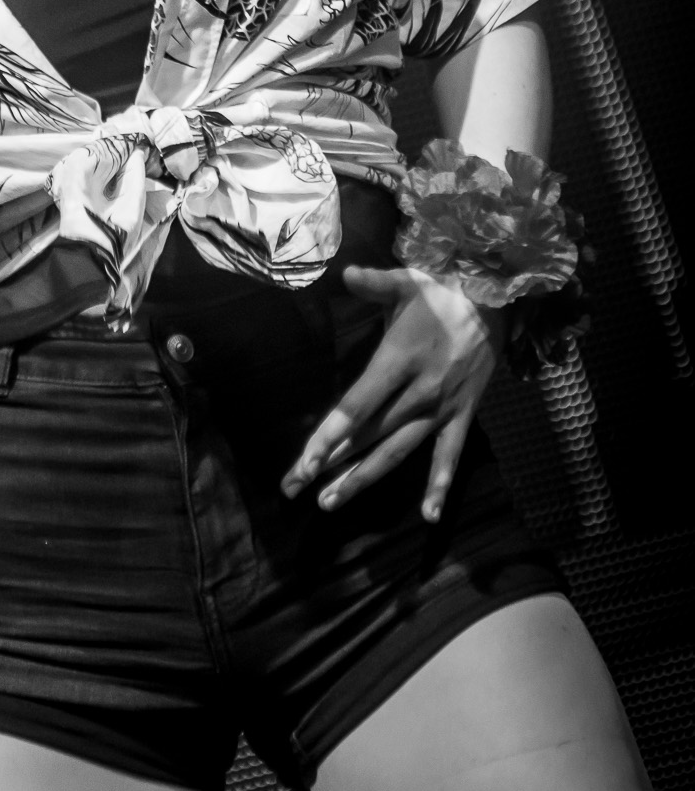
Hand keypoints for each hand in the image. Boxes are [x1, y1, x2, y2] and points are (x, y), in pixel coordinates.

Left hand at [281, 263, 506, 522]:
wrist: (496, 303)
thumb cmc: (440, 293)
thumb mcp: (406, 281)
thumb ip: (374, 282)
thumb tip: (345, 273)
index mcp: (399, 359)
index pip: (358, 405)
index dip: (331, 435)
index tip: (305, 461)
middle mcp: (419, 390)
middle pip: (369, 435)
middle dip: (330, 463)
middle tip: (294, 488)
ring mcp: (442, 407)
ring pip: (398, 451)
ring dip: (364, 478)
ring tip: (330, 502)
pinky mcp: (462, 416)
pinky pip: (449, 456)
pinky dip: (440, 486)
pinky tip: (428, 517)